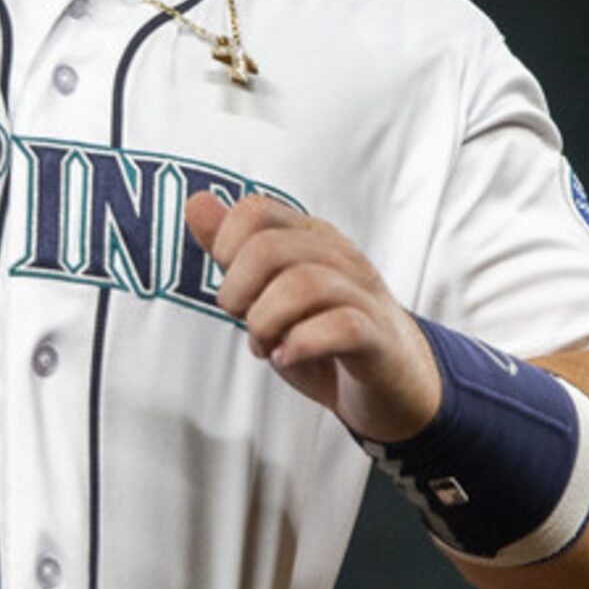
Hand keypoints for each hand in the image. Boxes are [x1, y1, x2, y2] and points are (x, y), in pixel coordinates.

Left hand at [184, 191, 440, 443]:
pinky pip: (342, 326)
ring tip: (266, 346)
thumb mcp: (268, 291)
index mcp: (309, 236)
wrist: (391, 385)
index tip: (233, 287)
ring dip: (267, 322)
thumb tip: (196, 203)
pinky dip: (302, 344)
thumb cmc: (324, 332)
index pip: (255, 211)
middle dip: (238, 292)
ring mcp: (363, 294)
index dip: (225, 248)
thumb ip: (232, 251)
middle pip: (269, 248)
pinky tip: (288, 357)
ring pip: (304, 284)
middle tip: (244, 322)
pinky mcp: (378, 337)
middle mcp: (339, 255)